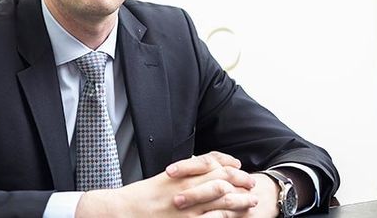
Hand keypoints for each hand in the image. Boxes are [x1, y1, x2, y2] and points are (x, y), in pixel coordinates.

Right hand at [75, 152, 258, 216]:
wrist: (123, 211)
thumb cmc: (142, 196)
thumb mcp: (164, 179)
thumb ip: (184, 173)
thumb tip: (201, 164)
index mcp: (182, 176)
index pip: (214, 165)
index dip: (231, 167)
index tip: (241, 169)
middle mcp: (187, 189)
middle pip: (223, 181)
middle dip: (241, 183)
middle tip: (253, 186)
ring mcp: (188, 209)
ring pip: (222, 201)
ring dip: (240, 201)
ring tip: (251, 203)